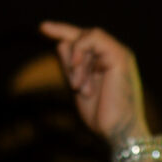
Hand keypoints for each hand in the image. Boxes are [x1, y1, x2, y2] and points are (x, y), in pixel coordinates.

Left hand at [38, 21, 149, 146]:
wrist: (119, 133)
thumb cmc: (102, 118)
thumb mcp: (78, 88)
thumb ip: (71, 66)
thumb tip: (60, 42)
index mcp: (105, 62)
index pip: (82, 40)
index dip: (62, 31)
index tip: (42, 27)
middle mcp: (113, 54)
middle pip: (80, 36)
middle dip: (69, 57)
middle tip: (74, 86)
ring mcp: (118, 52)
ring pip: (84, 37)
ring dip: (76, 62)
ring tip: (80, 88)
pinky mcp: (120, 54)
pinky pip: (93, 37)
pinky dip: (81, 52)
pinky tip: (79, 72)